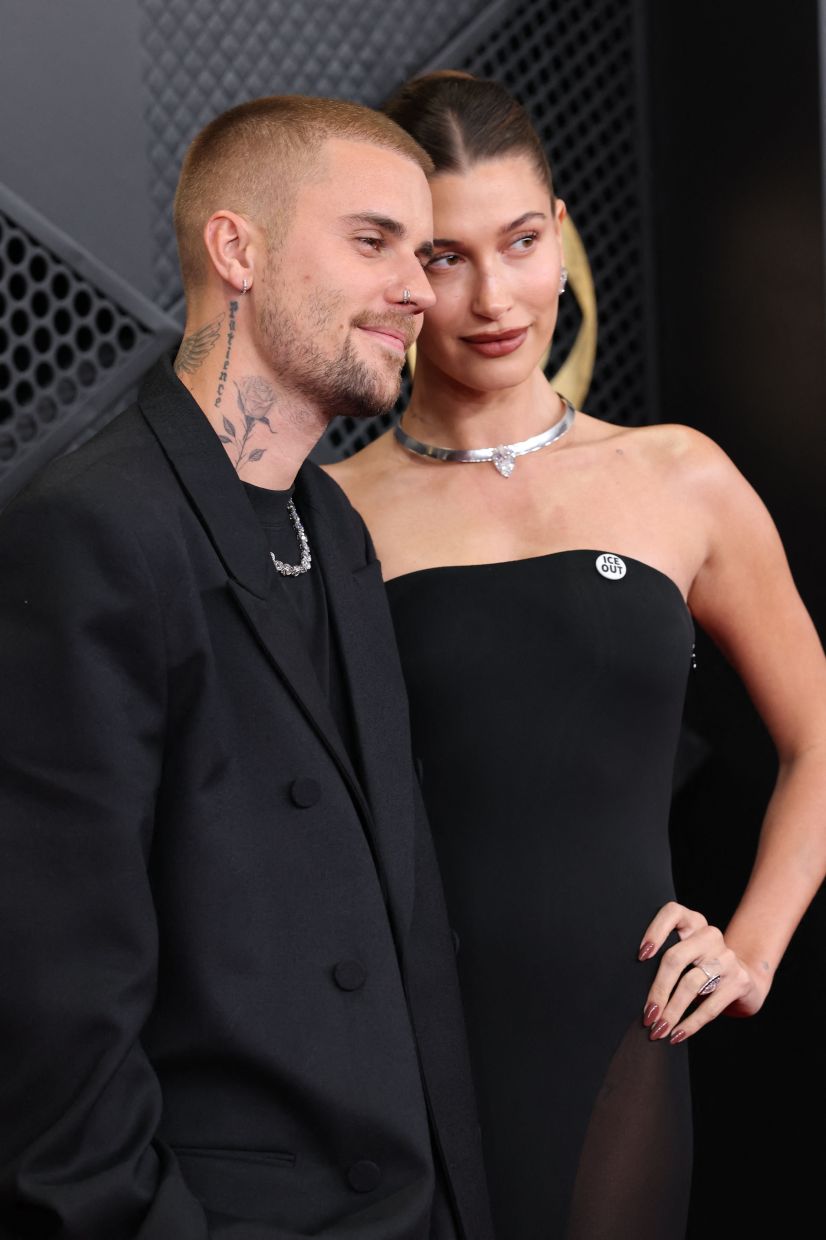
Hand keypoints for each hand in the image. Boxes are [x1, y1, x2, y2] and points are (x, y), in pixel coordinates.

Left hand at [638, 901, 770, 1044]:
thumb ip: (665, 957)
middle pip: (676, 958)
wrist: (744, 979)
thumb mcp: (685, 954)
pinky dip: (691, 1024)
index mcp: (692, 922)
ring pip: (692, 984)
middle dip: (658, 990)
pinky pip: (710, 1006)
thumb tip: (630, 986)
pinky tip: (678, 1035)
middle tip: (647, 1015)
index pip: (672, 913)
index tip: (641, 956)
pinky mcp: (739, 981)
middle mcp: (710, 935)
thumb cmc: (700, 967)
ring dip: (672, 1012)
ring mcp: (726, 957)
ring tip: (659, 1029)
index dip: (655, 931)